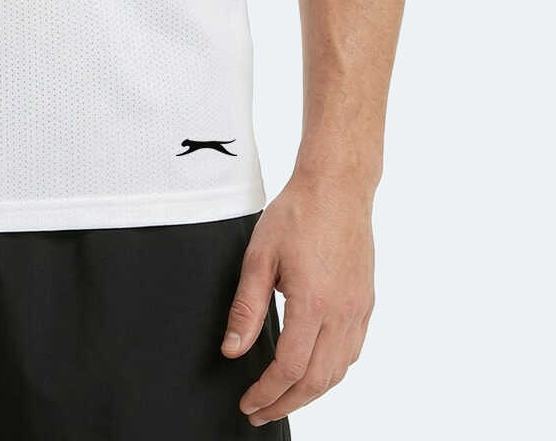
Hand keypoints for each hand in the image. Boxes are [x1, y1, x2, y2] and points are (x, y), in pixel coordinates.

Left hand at [221, 172, 375, 427]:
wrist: (337, 187)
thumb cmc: (298, 213)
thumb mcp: (259, 256)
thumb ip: (246, 307)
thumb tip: (233, 349)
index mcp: (313, 304)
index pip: (289, 368)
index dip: (266, 393)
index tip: (249, 403)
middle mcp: (342, 313)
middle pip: (316, 381)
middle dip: (286, 403)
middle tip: (260, 412)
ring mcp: (358, 310)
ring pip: (338, 372)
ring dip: (310, 393)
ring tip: (283, 398)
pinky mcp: (366, 303)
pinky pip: (352, 352)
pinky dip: (331, 373)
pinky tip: (314, 372)